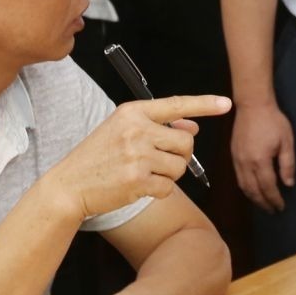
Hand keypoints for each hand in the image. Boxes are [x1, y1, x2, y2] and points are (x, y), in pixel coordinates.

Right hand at [48, 95, 227, 220]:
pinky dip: (159, 191)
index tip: (226, 103)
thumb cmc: (98, 157)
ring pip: (180, 166)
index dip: (205, 104)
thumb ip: (158, 125)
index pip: (177, 104)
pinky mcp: (138, 181)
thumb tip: (193, 125)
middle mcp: (137, 130)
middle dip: (181, 154)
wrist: (69, 185)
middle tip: (161, 159)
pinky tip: (138, 186)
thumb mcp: (123, 130)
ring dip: (169, 174)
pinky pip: (168, 187)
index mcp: (133, 112)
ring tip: (143, 173)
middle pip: (186, 141)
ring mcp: (137, 155)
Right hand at [231, 101, 295, 212]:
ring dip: (253, 198)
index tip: (281, 207)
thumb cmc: (273, 121)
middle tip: (272, 211)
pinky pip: (238, 178)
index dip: (274, 199)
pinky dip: (245, 188)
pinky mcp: (233, 155)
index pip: (268, 187)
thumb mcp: (286, 141)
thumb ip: (287, 164)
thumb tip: (289, 184)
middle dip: (263, 203)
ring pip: (243, 186)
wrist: (252, 105)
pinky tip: (252, 190)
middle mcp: (245, 164)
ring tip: (263, 204)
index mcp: (260, 161)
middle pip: (253, 190)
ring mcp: (237, 160)